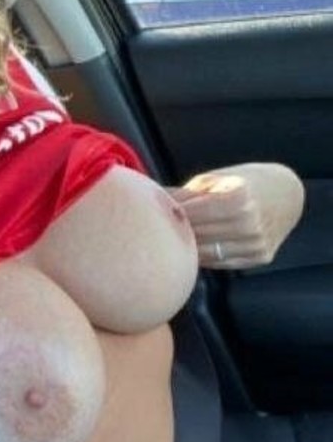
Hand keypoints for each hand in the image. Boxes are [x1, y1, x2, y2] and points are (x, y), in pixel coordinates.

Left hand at [168, 162, 304, 269]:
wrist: (286, 194)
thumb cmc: (247, 182)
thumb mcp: (216, 178)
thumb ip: (186, 193)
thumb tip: (154, 201)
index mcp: (238, 197)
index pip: (191, 214)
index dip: (171, 215)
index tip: (155, 215)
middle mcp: (250, 223)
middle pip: (197, 234)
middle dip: (176, 231)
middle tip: (158, 229)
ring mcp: (256, 243)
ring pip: (206, 254)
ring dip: (187, 248)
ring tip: (175, 239)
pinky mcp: (259, 258)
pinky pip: (219, 263)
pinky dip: (204, 257)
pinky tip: (196, 248)